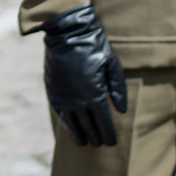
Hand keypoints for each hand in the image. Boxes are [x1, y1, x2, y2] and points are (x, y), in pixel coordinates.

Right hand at [43, 6, 128, 148]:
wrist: (66, 32)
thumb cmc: (93, 45)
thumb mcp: (112, 64)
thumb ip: (118, 89)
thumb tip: (121, 111)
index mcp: (95, 94)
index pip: (104, 123)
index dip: (109, 135)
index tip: (112, 143)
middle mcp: (78, 100)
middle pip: (90, 127)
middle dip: (97, 136)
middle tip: (102, 143)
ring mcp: (64, 98)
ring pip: (74, 125)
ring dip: (81, 135)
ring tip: (86, 143)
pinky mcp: (53, 93)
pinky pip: (61, 115)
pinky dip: (67, 125)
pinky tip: (72, 130)